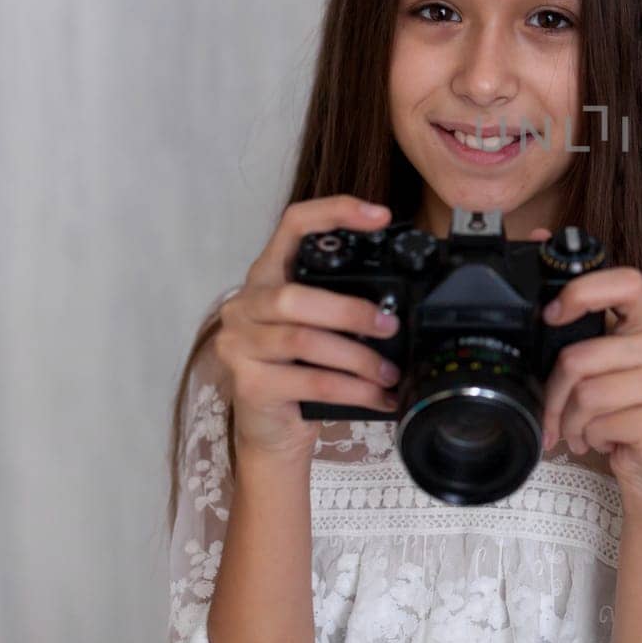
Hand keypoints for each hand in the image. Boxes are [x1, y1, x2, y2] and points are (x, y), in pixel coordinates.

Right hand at [211, 195, 404, 463]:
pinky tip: (379, 396)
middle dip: (351, 311)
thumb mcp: (318, 326)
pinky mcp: (249, 385)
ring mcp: (239, 345)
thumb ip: (340, 301)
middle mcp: (245, 305)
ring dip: (358, 357)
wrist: (271, 430)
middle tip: (390, 326)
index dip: (334, 212)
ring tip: (391, 372)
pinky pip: (311, 381)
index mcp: (267, 277)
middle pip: (295, 295)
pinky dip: (353, 389)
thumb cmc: (300, 368)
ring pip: (304, 341)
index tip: (381, 216)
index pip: (293, 225)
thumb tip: (402, 301)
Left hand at [527, 233, 641, 504]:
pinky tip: (601, 441)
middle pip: (582, 356)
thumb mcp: (610, 357)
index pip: (626, 283)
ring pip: (586, 395)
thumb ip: (582, 311)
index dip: (582, 292)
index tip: (552, 315)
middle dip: (554, 393)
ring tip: (579, 430)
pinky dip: (588, 439)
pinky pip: (599, 425)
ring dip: (570, 422)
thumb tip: (539, 235)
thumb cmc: (630, 407)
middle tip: (553, 412)